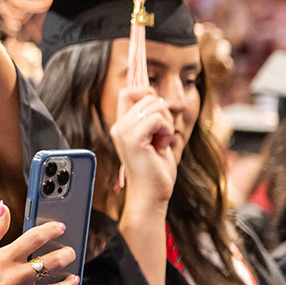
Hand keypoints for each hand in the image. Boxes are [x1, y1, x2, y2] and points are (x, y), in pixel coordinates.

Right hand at [0, 201, 77, 284]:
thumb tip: (3, 209)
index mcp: (4, 259)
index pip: (36, 237)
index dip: (51, 229)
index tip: (58, 227)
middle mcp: (16, 278)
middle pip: (54, 261)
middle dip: (67, 254)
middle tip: (69, 252)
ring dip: (68, 282)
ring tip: (71, 278)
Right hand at [110, 86, 176, 209]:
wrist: (150, 193)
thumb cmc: (155, 169)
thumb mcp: (153, 138)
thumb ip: (152, 118)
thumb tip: (159, 97)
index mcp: (121, 125)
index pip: (128, 91)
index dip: (146, 92)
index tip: (158, 111)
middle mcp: (118, 126)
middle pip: (147, 96)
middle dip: (164, 112)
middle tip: (161, 135)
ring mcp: (124, 131)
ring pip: (155, 105)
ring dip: (167, 123)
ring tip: (160, 142)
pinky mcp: (134, 139)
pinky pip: (158, 118)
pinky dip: (166, 130)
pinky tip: (161, 145)